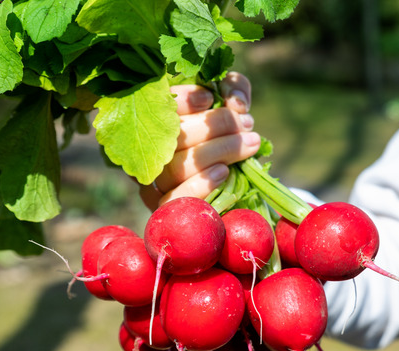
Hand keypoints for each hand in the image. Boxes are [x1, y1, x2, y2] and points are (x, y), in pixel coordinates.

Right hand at [139, 72, 259, 210]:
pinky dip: (200, 184)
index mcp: (158, 124)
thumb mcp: (233, 106)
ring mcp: (154, 186)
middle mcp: (149, 155)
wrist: (242, 191)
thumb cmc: (231, 140)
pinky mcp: (167, 213)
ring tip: (249, 144)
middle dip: (213, 125)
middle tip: (247, 124)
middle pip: (170, 137)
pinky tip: (224, 171)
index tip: (209, 97)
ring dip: (216, 151)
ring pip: (175, 166)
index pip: (156, 108)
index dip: (180, 100)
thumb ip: (234, 90)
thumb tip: (234, 101)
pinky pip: (174, 200)